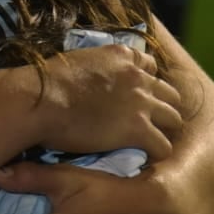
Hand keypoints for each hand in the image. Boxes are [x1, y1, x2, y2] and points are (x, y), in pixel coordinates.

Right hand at [37, 44, 182, 160]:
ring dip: (163, 129)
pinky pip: (163, 146)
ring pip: (173, 118)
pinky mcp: (138, 129)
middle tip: (146, 119)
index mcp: (121, 56)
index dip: (145, 80)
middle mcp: (137, 76)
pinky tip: (143, 157)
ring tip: (149, 140)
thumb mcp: (76, 62)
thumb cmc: (46, 81)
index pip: (149, 64)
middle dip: (161, 105)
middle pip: (168, 93)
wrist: (40, 100)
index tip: (134, 93)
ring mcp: (141, 103)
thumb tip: (87, 81)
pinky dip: (155, 153)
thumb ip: (93, 69)